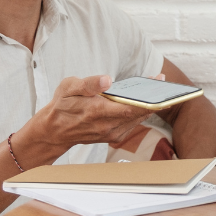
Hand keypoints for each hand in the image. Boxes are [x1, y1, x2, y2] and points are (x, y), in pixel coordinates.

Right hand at [30, 75, 155, 151]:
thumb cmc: (62, 105)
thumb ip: (88, 83)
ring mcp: (111, 133)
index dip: (147, 97)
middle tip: (161, 81)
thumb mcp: (68, 87)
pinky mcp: (114, 136)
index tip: (158, 84)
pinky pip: (132, 123)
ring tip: (156, 87)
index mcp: (97, 112)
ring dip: (148, 104)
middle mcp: (107, 126)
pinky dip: (140, 111)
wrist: (54, 131)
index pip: (129, 107)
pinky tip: (144, 99)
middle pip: (138, 112)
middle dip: (151, 97)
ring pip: (137, 118)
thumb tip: (107, 80)